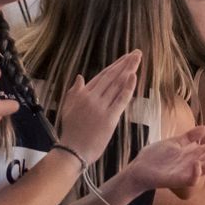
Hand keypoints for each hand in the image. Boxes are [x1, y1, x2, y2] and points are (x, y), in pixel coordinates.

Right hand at [55, 51, 141, 166]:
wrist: (72, 151)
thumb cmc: (70, 132)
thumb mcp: (67, 108)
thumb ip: (74, 91)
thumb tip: (80, 77)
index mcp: (82, 94)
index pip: (102, 76)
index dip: (115, 65)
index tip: (125, 58)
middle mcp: (92, 97)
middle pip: (112, 77)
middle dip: (125, 63)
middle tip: (136, 53)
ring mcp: (101, 107)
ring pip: (117, 85)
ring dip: (129, 70)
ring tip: (137, 59)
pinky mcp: (109, 118)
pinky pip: (120, 100)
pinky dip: (128, 88)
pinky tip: (134, 76)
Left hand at [124, 125, 204, 193]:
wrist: (138, 168)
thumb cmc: (156, 157)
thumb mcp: (174, 142)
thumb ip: (189, 137)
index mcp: (192, 154)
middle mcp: (193, 163)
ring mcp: (186, 172)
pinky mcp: (177, 180)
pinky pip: (190, 180)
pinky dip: (195, 173)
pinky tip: (196, 163)